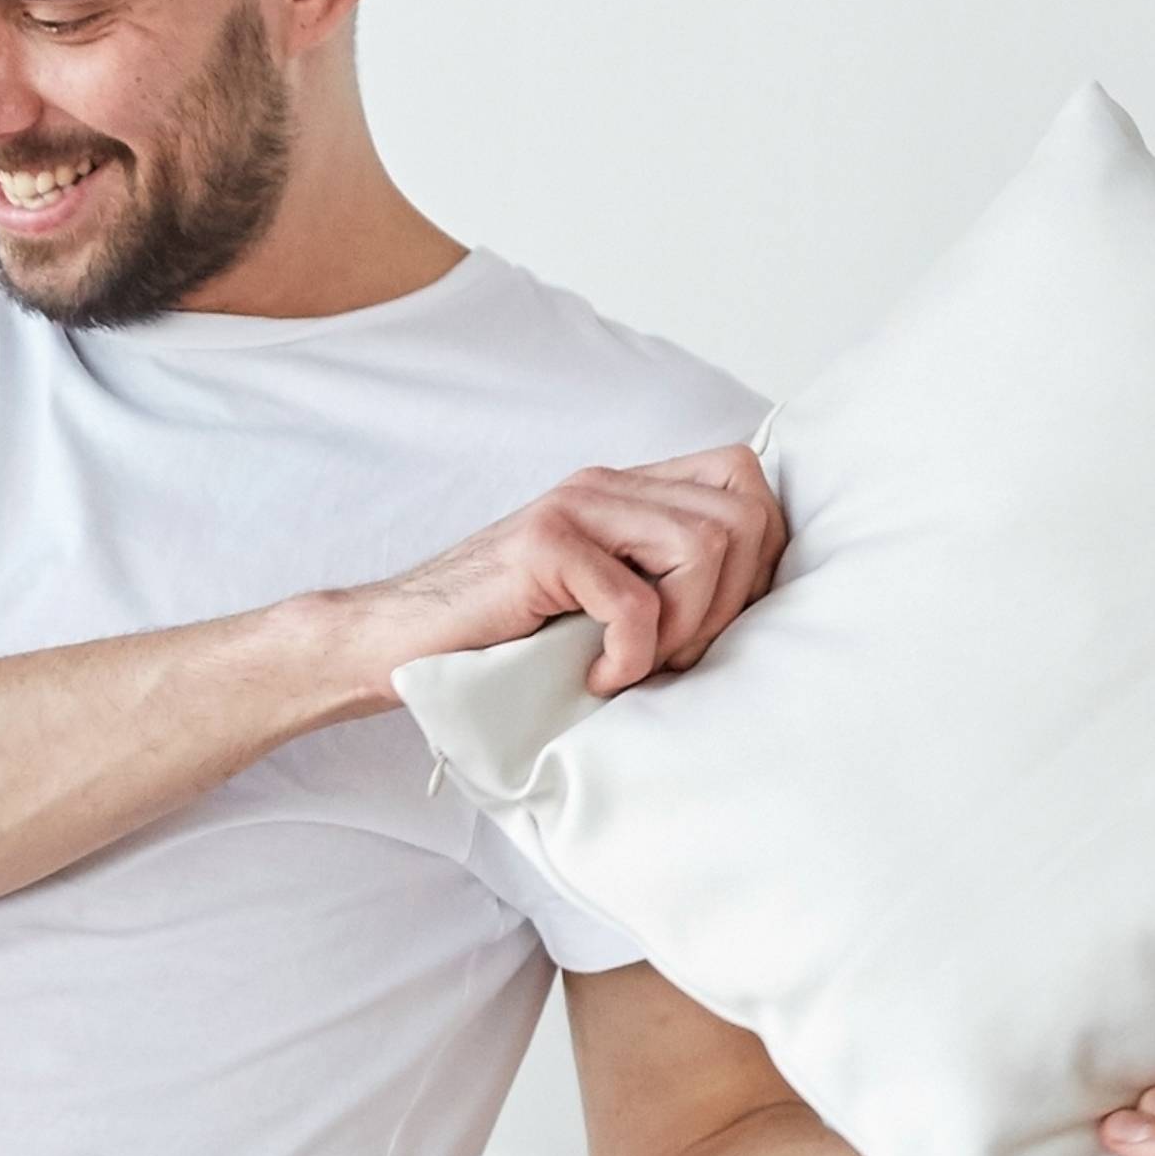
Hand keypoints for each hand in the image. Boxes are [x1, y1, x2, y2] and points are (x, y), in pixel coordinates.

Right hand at [331, 446, 783, 701]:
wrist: (395, 641)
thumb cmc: (500, 635)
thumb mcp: (598, 597)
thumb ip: (661, 576)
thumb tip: (755, 604)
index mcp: (626, 488)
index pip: (746, 480)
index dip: (759, 555)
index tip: (718, 621)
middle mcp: (605, 483)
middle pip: (741, 514)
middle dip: (730, 601)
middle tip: (677, 654)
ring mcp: (573, 508)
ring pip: (700, 548)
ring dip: (685, 629)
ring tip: (636, 663)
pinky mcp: (543, 546)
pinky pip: (636, 601)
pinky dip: (630, 654)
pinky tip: (596, 676)